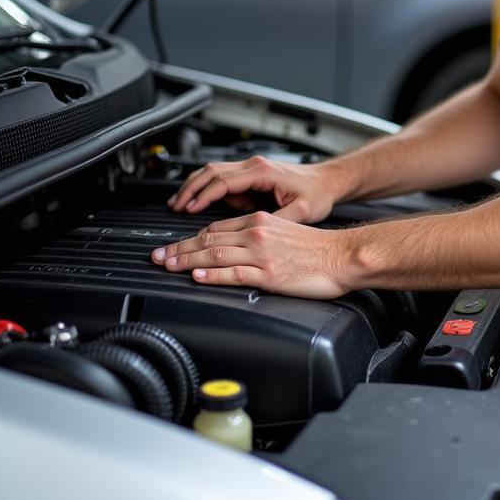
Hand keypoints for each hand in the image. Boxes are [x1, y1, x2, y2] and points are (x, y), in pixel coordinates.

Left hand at [151, 211, 348, 298]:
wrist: (342, 255)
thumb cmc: (318, 248)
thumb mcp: (284, 231)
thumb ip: (257, 236)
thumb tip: (232, 250)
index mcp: (260, 222)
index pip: (215, 229)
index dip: (189, 239)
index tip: (172, 248)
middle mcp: (258, 234)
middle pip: (209, 241)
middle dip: (178, 249)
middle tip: (157, 257)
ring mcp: (263, 254)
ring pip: (216, 255)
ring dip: (187, 261)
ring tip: (168, 267)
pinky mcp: (270, 274)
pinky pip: (235, 273)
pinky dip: (213, 275)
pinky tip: (198, 277)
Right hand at [167, 155, 338, 222]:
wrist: (328, 181)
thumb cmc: (317, 194)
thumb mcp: (301, 212)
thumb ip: (277, 221)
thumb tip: (257, 235)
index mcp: (263, 172)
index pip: (223, 181)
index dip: (202, 195)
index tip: (187, 209)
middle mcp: (254, 166)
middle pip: (211, 172)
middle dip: (190, 189)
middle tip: (173, 206)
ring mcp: (252, 168)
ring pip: (213, 171)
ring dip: (194, 186)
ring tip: (177, 203)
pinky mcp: (252, 175)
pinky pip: (222, 178)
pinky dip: (205, 187)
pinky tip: (196, 200)